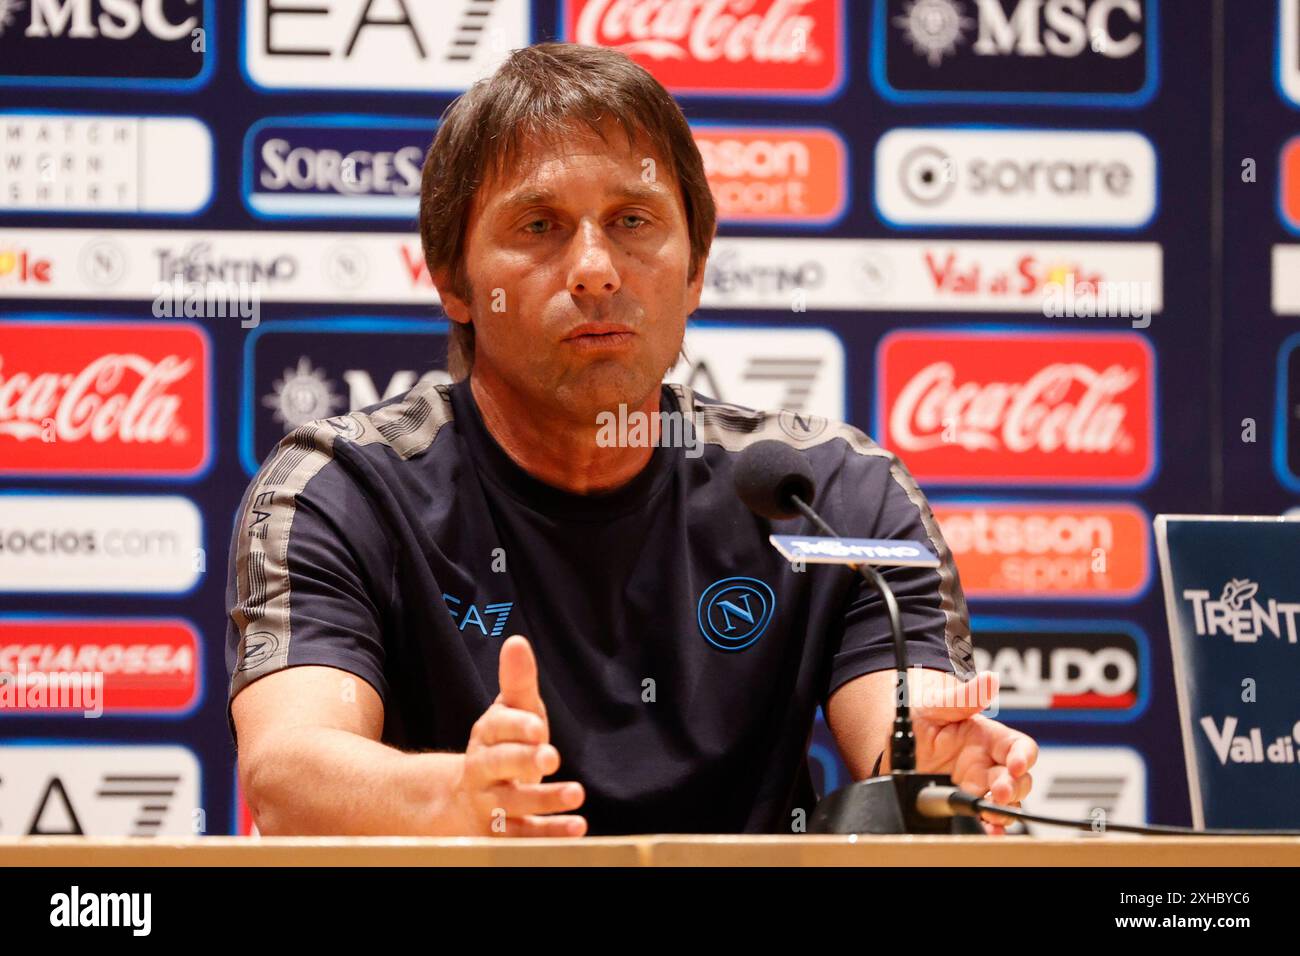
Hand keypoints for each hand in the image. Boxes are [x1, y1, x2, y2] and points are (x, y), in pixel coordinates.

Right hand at [449, 635, 586, 836]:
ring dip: (543, 800)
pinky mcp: (499, 832)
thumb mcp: (512, 712)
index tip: (537, 727)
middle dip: (523, 760)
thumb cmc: (504, 745)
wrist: (466, 798)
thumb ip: (518, 681)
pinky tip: (578, 827)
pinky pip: (523, 834)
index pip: (497, 728)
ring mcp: (488, 803)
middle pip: (498, 764)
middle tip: (551, 757)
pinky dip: (549, 833)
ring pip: (511, 803)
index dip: (516, 727)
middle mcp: (482, 769)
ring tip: (576, 793)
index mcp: (487, 735)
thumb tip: (517, 642)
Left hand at [906, 669, 1036, 835]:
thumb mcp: (936, 704)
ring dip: (1004, 812)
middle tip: (1000, 794)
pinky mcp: (961, 802)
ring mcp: (976, 785)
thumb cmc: (921, 715)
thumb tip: (988, 680)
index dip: (1023, 756)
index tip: (1017, 764)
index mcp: (987, 737)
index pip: (1018, 746)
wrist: (894, 740)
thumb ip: (962, 697)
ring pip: (1004, 802)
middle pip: (1018, 779)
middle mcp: (987, 763)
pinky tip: (986, 829)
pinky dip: (987, 826)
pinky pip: (982, 817)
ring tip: (992, 816)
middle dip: (1014, 788)